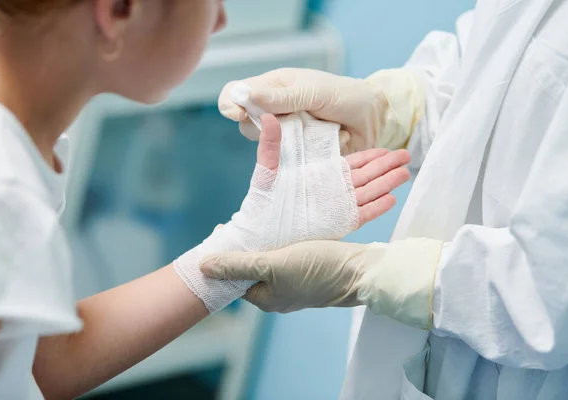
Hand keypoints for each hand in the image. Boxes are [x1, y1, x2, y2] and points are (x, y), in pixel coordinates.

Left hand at [201, 238, 442, 329]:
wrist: (364, 271)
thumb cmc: (319, 268)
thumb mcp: (275, 264)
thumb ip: (239, 265)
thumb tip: (203, 267)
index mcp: (267, 296)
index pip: (235, 276)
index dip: (225, 254)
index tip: (222, 229)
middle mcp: (281, 293)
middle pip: (253, 267)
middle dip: (245, 244)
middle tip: (239, 220)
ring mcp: (298, 283)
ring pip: (272, 259)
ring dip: (264, 239)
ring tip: (257, 219)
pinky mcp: (313, 271)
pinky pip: (289, 254)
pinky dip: (283, 240)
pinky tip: (283, 226)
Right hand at [219, 69, 388, 153]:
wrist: (374, 119)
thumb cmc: (344, 96)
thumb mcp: (312, 91)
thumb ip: (279, 96)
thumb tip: (242, 95)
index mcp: (271, 90)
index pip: (233, 95)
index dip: (231, 105)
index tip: (241, 114)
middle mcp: (273, 114)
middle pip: (247, 127)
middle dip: (267, 129)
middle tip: (293, 121)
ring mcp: (285, 138)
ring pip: (267, 149)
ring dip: (292, 142)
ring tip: (317, 130)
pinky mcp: (298, 158)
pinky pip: (290, 164)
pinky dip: (308, 156)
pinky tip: (326, 143)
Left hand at [257, 114, 410, 226]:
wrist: (261, 231)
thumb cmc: (263, 201)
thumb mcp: (267, 168)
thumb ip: (271, 144)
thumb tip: (269, 116)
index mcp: (322, 176)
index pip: (352, 164)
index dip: (370, 156)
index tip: (387, 148)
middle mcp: (334, 190)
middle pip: (367, 176)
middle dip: (387, 166)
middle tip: (406, 155)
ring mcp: (338, 207)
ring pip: (369, 192)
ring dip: (387, 182)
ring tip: (405, 172)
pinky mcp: (339, 223)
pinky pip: (362, 213)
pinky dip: (377, 207)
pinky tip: (392, 198)